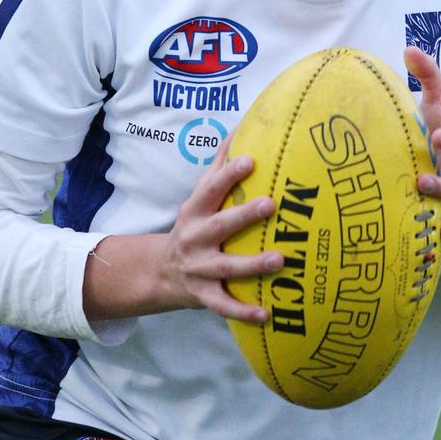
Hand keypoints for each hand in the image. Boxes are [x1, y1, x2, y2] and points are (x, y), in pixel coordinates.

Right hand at [164, 136, 283, 322]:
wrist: (160, 272)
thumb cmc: (193, 225)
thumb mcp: (199, 197)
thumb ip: (218, 165)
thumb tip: (241, 126)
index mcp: (195, 211)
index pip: (211, 189)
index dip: (229, 174)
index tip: (250, 160)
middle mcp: (194, 238)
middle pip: (219, 225)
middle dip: (243, 216)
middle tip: (270, 204)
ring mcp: (198, 269)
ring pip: (225, 267)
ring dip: (252, 265)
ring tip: (280, 260)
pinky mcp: (203, 295)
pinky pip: (223, 306)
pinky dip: (243, 311)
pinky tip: (266, 313)